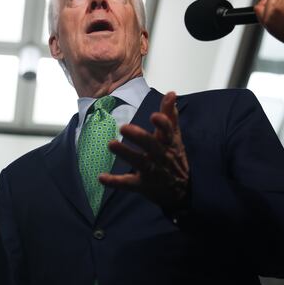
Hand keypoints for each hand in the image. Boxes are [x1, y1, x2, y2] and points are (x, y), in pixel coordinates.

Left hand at [100, 92, 189, 213]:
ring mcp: (152, 172)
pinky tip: (101, 177)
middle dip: (139, 136)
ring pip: (139, 162)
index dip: (162, 124)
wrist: (182, 191)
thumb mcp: (175, 137)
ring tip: (111, 144)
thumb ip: (170, 115)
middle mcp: (162, 157)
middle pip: (151, 146)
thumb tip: (172, 93)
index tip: (154, 116)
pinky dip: (114, 181)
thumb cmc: (175, 158)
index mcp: (169, 143)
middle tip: (124, 127)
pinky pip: (128, 184)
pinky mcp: (142, 185)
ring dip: (125, 153)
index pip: (168, 132)